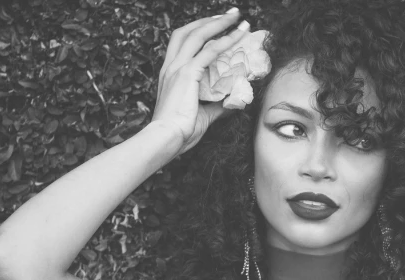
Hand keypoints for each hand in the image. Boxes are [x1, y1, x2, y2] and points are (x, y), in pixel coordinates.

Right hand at [152, 9, 249, 155]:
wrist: (167, 138)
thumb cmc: (181, 131)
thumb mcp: (203, 115)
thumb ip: (217, 106)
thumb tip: (234, 103)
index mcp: (170, 74)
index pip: (183, 43)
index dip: (200, 31)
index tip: (217, 25)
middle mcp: (171, 66)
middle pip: (189, 32)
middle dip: (210, 20)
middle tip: (230, 15)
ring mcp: (177, 68)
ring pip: (199, 35)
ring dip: (219, 24)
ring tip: (237, 18)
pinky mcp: (187, 74)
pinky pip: (210, 51)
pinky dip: (225, 41)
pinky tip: (238, 37)